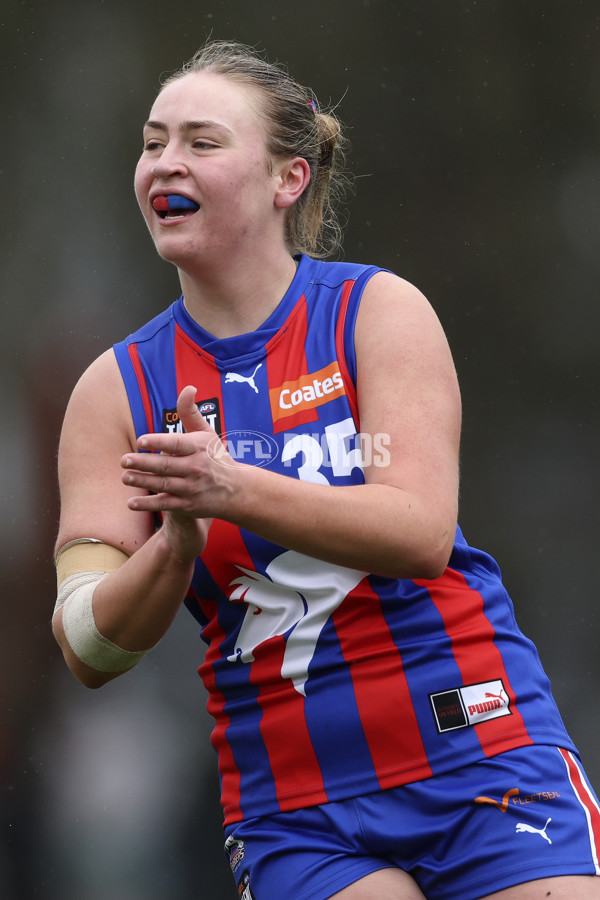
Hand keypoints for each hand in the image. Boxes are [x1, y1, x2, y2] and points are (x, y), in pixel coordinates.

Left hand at [120, 385, 234, 551]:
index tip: (141, 441)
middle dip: (144, 463)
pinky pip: (165, 504)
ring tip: (124, 477)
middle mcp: (195, 468)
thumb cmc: (216, 457)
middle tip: (123, 459)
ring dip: (142, 481)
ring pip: (163, 485)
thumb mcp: (207, 433)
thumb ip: (191, 412)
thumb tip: (188, 388)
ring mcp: (191, 488)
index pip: (177, 444)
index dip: (159, 443)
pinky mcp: (187, 505)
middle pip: (166, 465)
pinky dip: (148, 504)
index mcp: (198, 448)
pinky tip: (131, 502)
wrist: (236, 491)